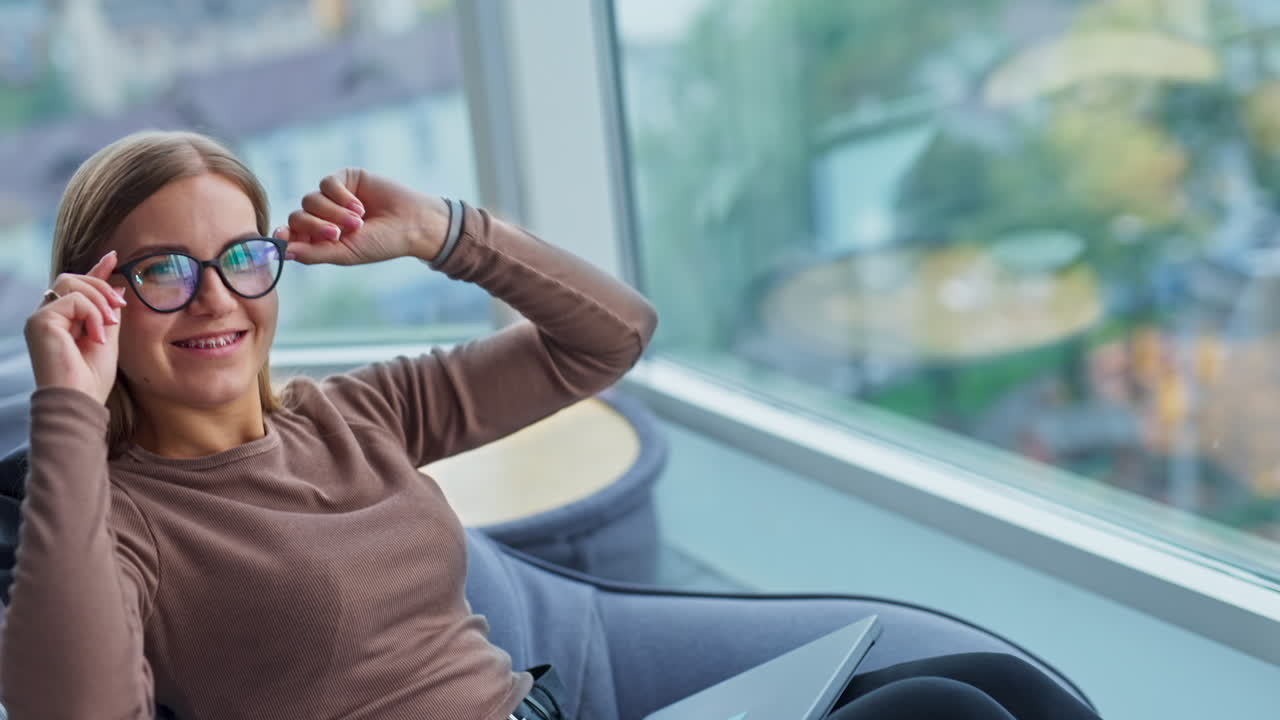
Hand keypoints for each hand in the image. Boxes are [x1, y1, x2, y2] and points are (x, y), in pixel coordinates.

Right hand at [24, 252, 128, 404]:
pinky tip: (96, 337)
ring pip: (71, 282)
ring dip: (98, 300)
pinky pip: (73, 300)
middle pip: (73, 278)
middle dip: (101, 286)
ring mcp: (41, 318)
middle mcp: (48, 316)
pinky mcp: (39, 321)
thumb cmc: (91, 378)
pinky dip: (92, 314)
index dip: (96, 270)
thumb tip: (117, 286)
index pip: (78, 288)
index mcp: (63, 321)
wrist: (79, 400)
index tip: (114, 256)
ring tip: (108, 325)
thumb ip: (108, 313)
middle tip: (120, 307)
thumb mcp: (108, 339)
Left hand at [274, 169, 450, 265]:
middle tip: (338, 234)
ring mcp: (332, 197)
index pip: (292, 234)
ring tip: (359, 222)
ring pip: (311, 200)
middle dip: (315, 226)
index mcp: (321, 238)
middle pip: (297, 217)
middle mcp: (323, 216)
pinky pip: (327, 183)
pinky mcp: (345, 178)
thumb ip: (314, 253)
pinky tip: (361, 207)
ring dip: (333, 213)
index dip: (284, 236)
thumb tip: (282, 252)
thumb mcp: (345, 254)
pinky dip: (341, 197)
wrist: (412, 224)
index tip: (280, 236)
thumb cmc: (382, 244)